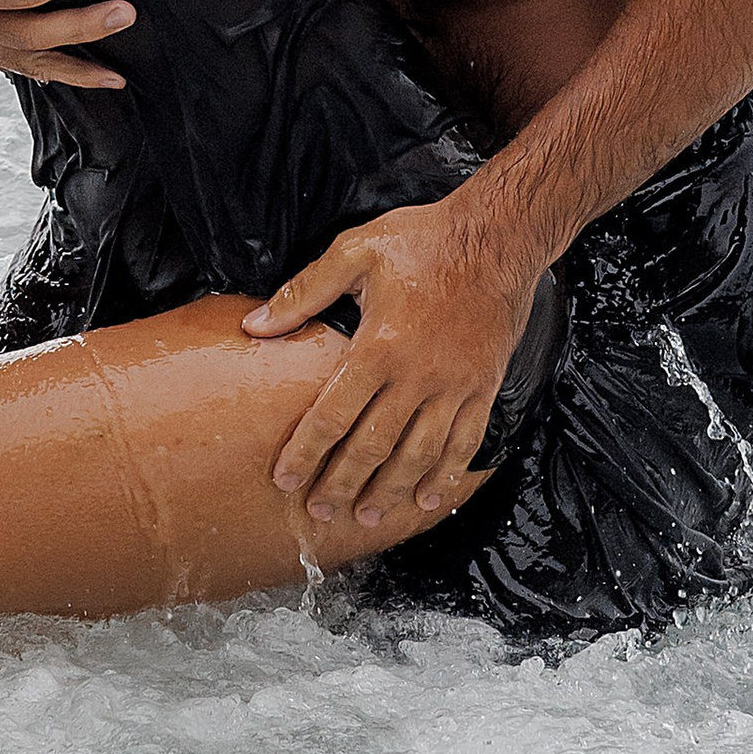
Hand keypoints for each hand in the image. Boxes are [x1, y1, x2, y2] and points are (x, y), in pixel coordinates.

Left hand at [247, 196, 545, 535]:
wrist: (498, 236)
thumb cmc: (423, 239)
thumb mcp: (355, 251)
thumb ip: (303, 291)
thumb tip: (255, 325)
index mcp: (379, 345)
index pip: (334, 414)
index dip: (306, 452)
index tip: (285, 480)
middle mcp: (418, 375)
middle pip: (374, 446)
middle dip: (342, 484)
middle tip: (319, 513)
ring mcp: (455, 385)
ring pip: (419, 453)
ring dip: (390, 490)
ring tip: (366, 517)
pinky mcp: (484, 386)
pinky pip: (465, 442)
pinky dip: (446, 475)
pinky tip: (427, 497)